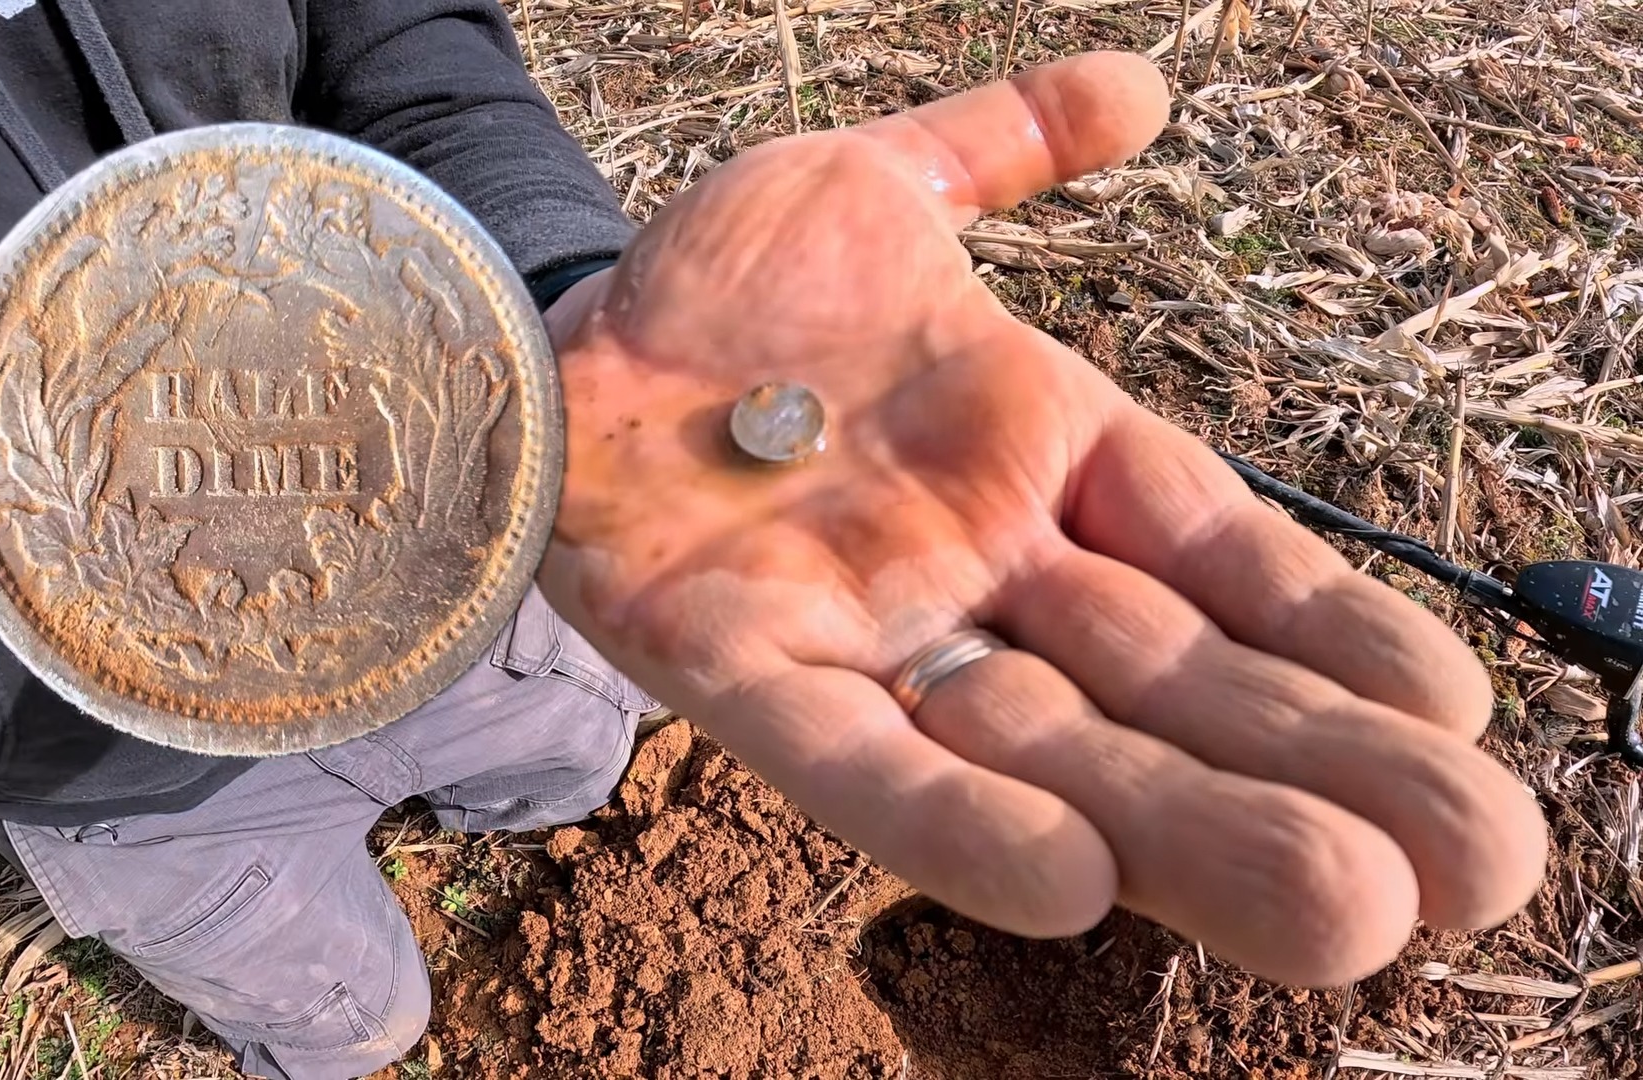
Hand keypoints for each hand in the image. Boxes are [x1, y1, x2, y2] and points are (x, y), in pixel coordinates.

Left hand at [538, 50, 1546, 985]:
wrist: (547, 341)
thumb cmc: (722, 283)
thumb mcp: (878, 187)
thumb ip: (1004, 146)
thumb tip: (1145, 85)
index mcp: (1037, 453)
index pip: (1216, 552)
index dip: (1327, 629)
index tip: (1451, 711)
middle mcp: (978, 564)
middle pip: (1172, 679)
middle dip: (1312, 768)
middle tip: (1475, 867)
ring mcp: (868, 628)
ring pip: (1054, 745)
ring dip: (1189, 829)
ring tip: (1341, 915)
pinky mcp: (744, 674)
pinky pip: (865, 761)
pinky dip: (960, 820)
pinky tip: (1074, 887)